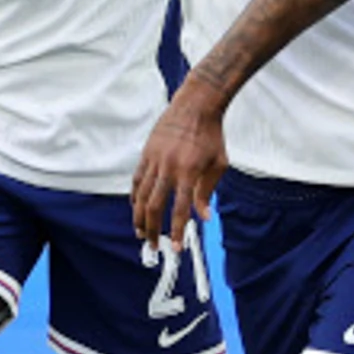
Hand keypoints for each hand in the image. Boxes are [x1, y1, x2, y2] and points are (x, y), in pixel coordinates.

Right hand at [130, 94, 227, 245]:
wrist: (196, 105)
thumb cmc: (211, 135)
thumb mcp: (218, 164)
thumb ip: (208, 191)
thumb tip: (204, 217)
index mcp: (189, 172)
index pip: (181, 209)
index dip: (178, 231)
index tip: (176, 248)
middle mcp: (169, 168)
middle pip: (155, 206)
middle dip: (153, 230)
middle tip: (153, 246)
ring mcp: (155, 160)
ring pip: (141, 195)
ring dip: (139, 217)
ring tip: (140, 232)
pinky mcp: (147, 153)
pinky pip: (137, 180)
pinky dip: (135, 196)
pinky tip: (136, 208)